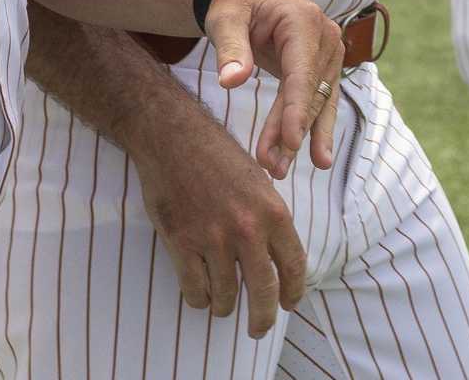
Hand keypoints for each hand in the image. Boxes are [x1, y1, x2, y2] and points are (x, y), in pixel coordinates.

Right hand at [135, 106, 307, 336]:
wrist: (174, 138)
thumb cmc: (218, 155)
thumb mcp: (259, 181)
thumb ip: (269, 218)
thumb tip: (278, 254)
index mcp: (273, 212)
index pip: (293, 265)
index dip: (294, 291)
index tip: (290, 304)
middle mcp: (247, 229)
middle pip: (263, 291)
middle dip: (262, 318)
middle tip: (259, 329)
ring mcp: (214, 239)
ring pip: (226, 296)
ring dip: (225, 306)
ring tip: (224, 305)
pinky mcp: (182, 244)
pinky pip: (196, 290)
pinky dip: (200, 298)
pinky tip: (202, 294)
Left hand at [202, 0, 344, 177]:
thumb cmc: (236, 2)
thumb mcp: (225, 19)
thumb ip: (231, 49)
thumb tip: (230, 82)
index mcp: (303, 21)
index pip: (301, 73)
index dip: (296, 109)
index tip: (289, 141)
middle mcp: (325, 37)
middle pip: (308, 93)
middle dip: (290, 131)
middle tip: (271, 167)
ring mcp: (328, 52)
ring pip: (316, 102)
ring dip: (302, 137)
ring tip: (284, 170)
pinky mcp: (323, 67)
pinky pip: (317, 100)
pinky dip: (309, 127)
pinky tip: (314, 155)